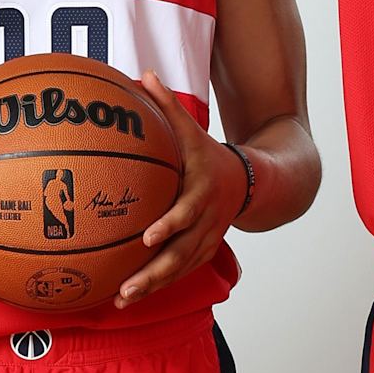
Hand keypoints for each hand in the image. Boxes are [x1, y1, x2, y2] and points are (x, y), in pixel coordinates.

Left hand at [114, 77, 249, 306]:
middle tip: (126, 286)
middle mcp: (206, 221)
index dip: (169, 225)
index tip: (147, 236)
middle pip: (181, 252)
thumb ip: (168, 106)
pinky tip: (130, 296)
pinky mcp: (203, 252)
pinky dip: (158, 286)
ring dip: (152, 286)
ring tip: (122, 298)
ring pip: (179, 269)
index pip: (186, 212)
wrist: (251, 181)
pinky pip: (180, 272)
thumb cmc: (209, 154)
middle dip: (154, 272)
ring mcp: (206, 240)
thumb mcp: (192, 129)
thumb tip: (144, 73)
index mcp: (201, 192)